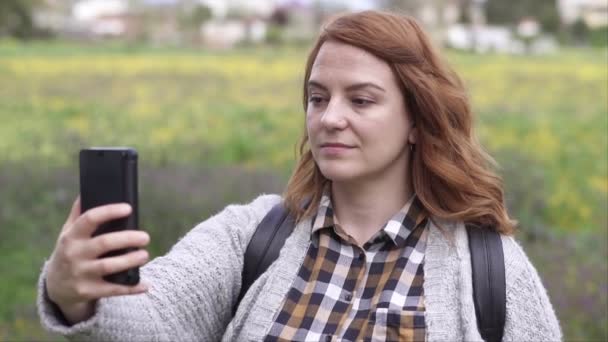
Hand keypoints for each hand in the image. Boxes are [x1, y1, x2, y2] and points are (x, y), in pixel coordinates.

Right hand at [45, 197, 149, 323]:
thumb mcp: (67, 233)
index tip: (128, 208)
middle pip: (104, 243)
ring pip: (109, 266)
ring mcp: (81, 274)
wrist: (56, 287)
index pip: (89, 219)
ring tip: (145, 255)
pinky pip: (113, 290)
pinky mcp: (88, 291)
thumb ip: (78, 214)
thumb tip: (86, 191)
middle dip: (127, 239)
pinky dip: (131, 288)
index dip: (109, 212)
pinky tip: (145, 285)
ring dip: (130, 261)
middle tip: (145, 237)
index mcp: (72, 236)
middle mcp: (75, 254)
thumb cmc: (69, 251)